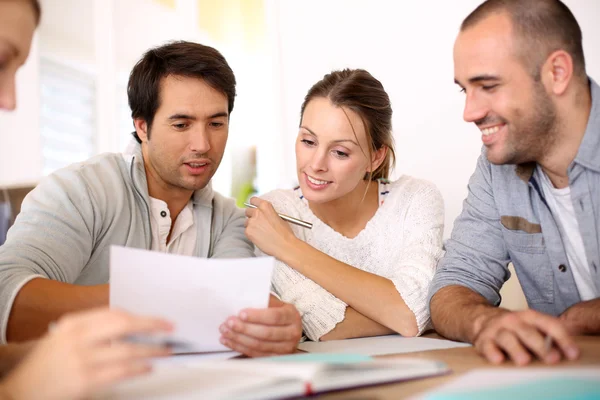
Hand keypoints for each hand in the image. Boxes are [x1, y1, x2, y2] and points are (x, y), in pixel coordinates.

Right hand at [0, 308, 172, 399]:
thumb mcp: (66, 337)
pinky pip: (120, 372)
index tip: (159, 320)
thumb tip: (132, 327)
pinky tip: (148, 367)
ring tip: (164, 351)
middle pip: (124, 326)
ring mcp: (81, 360)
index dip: (142, 316)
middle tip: (169, 329)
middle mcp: (77, 338)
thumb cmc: (47, 365)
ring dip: (151, 350)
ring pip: (127, 350)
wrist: (19, 391)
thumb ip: (94, 329)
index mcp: (73, 324)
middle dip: (151, 326)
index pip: (115, 313)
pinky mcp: (84, 381)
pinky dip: (138, 368)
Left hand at [219, 295, 301, 356]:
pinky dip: (239, 347)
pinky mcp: (275, 358)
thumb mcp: (275, 303)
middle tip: (229, 322)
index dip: (257, 316)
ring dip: (239, 339)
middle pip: (266, 333)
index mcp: (291, 316)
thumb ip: (263, 301)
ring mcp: (285, 348)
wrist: (288, 328)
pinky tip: (228, 341)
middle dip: (245, 328)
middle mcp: (292, 333)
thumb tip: (242, 300)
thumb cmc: (277, 312)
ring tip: (225, 331)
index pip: (274, 317)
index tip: (240, 313)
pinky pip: (255, 354)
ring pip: (259, 345)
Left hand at [244, 197, 297, 257]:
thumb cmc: (285, 233)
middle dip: (251, 216)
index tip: (254, 208)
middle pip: (248, 211)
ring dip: (251, 226)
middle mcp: (257, 212)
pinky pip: (246, 231)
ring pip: (246, 222)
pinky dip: (251, 234)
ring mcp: (251, 221)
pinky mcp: (248, 231)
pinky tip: (260, 238)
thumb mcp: (279, 217)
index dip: (253, 205)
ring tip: (261, 232)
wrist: (284, 245)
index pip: (253, 200)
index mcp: (266, 206)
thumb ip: (268, 213)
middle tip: (258, 223)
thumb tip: (264, 214)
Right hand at [473, 309, 579, 365]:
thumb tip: (570, 353)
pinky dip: (492, 352)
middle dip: (540, 346)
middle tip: (552, 359)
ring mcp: (497, 330)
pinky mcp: (483, 340)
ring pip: (506, 338)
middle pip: (527, 332)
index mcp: (529, 316)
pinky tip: (498, 359)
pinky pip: (487, 346)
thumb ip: (549, 336)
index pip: (548, 324)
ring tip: (524, 361)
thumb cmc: (513, 327)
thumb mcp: (531, 325)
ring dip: (516, 349)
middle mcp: (512, 321)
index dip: (562, 339)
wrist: (481, 318)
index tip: (572, 354)